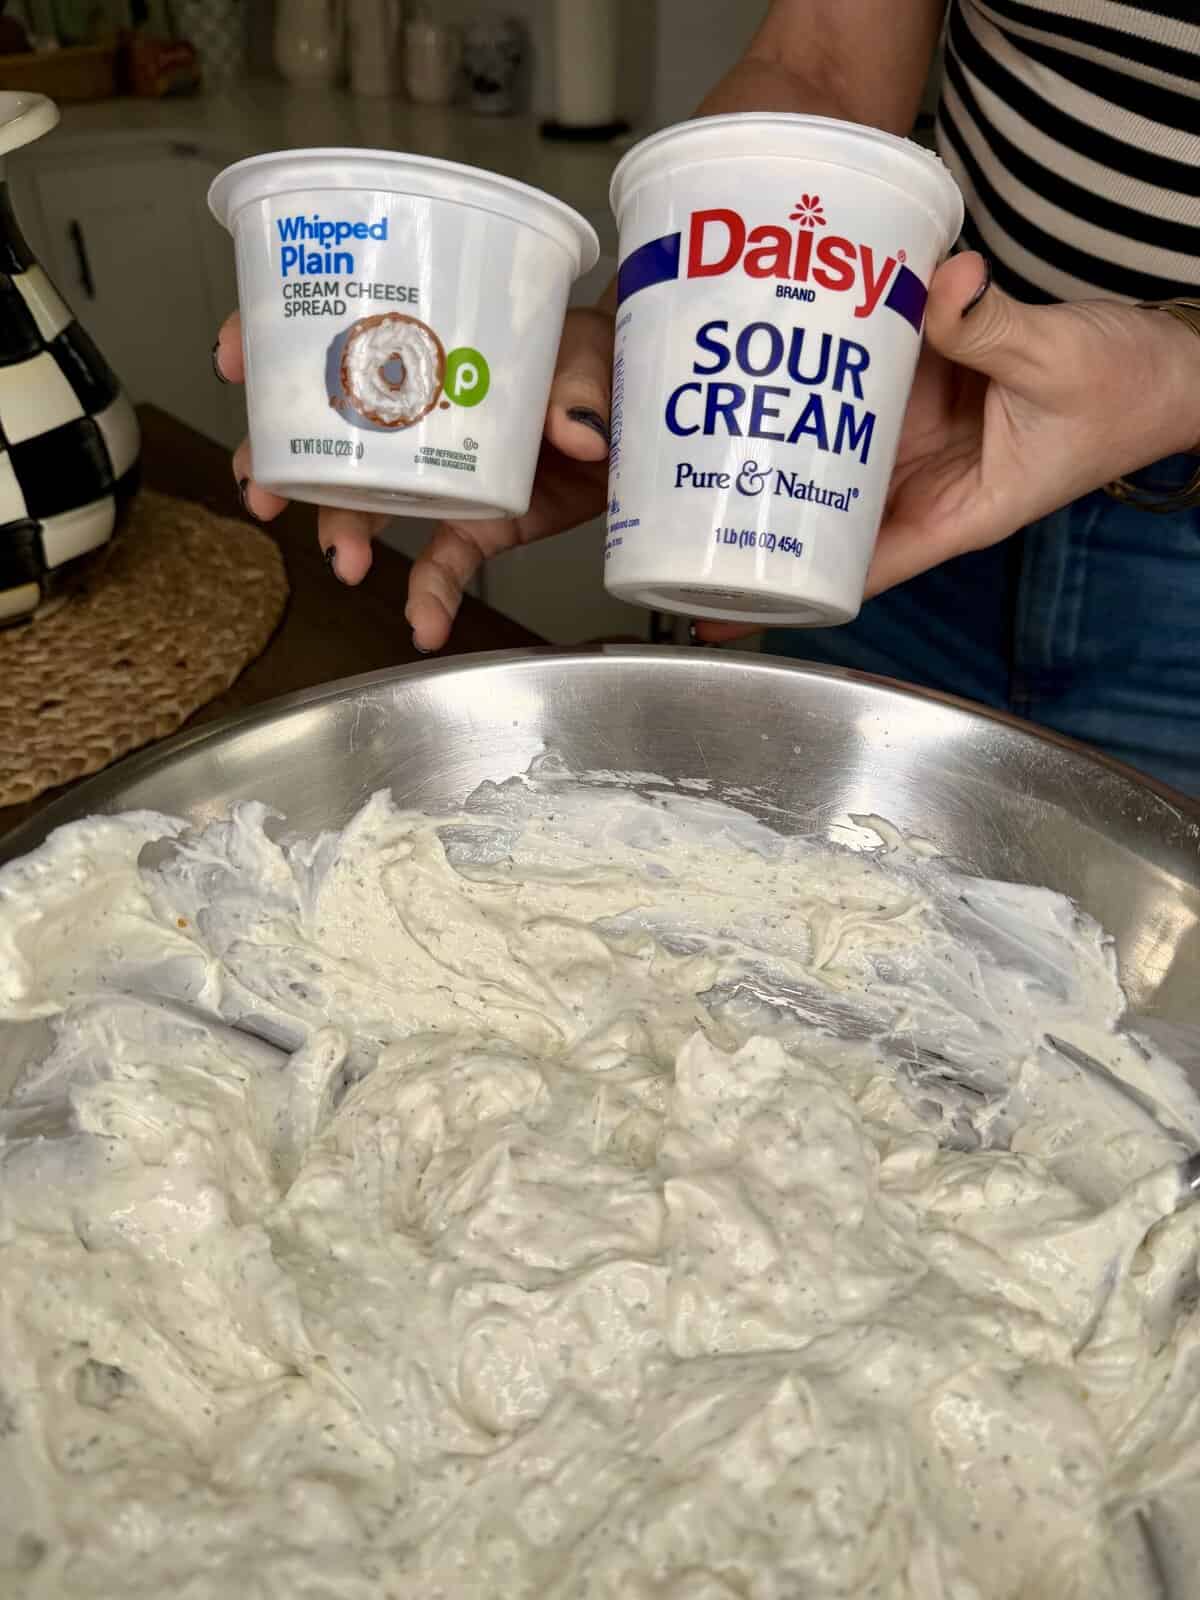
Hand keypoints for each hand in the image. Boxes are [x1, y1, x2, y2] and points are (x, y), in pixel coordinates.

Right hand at [213, 307, 613, 651]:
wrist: (647, 417)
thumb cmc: (608, 359)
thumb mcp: (595, 350)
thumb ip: (582, 381)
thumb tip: (575, 426)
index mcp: (428, 344)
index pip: (333, 332)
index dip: (273, 343)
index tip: (238, 361)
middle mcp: (421, 410)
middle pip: (327, 435)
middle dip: (279, 463)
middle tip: (262, 489)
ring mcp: (443, 472)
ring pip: (366, 504)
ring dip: (338, 532)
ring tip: (339, 562)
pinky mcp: (479, 524)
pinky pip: (441, 565)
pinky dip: (429, 598)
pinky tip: (423, 625)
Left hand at [696, 253, 1199, 643]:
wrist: (1169, 362)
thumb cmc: (1129, 392)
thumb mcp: (1062, 362)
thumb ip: (993, 329)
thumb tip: (937, 284)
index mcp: (953, 513)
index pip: (856, 569)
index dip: (788, 592)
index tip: (718, 602)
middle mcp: (922, 483)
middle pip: (822, 516)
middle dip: (758, 516)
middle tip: (674, 504)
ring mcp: (917, 436)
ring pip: (833, 450)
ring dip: (777, 444)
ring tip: (693, 432)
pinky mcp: (923, 386)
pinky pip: (860, 387)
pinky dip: (821, 375)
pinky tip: (768, 352)